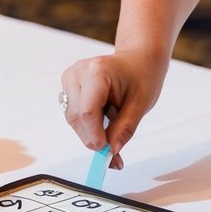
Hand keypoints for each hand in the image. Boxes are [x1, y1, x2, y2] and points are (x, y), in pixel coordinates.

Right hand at [60, 48, 164, 168]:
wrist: (138, 59)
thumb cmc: (141, 76)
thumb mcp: (140, 104)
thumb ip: (124, 129)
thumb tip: (111, 152)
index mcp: (97, 71)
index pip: (87, 111)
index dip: (94, 135)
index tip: (106, 153)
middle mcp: (78, 72)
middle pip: (77, 117)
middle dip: (94, 137)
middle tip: (113, 150)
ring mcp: (70, 77)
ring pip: (73, 119)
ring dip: (92, 129)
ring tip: (114, 116)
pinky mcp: (69, 85)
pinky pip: (73, 114)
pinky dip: (88, 123)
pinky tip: (105, 113)